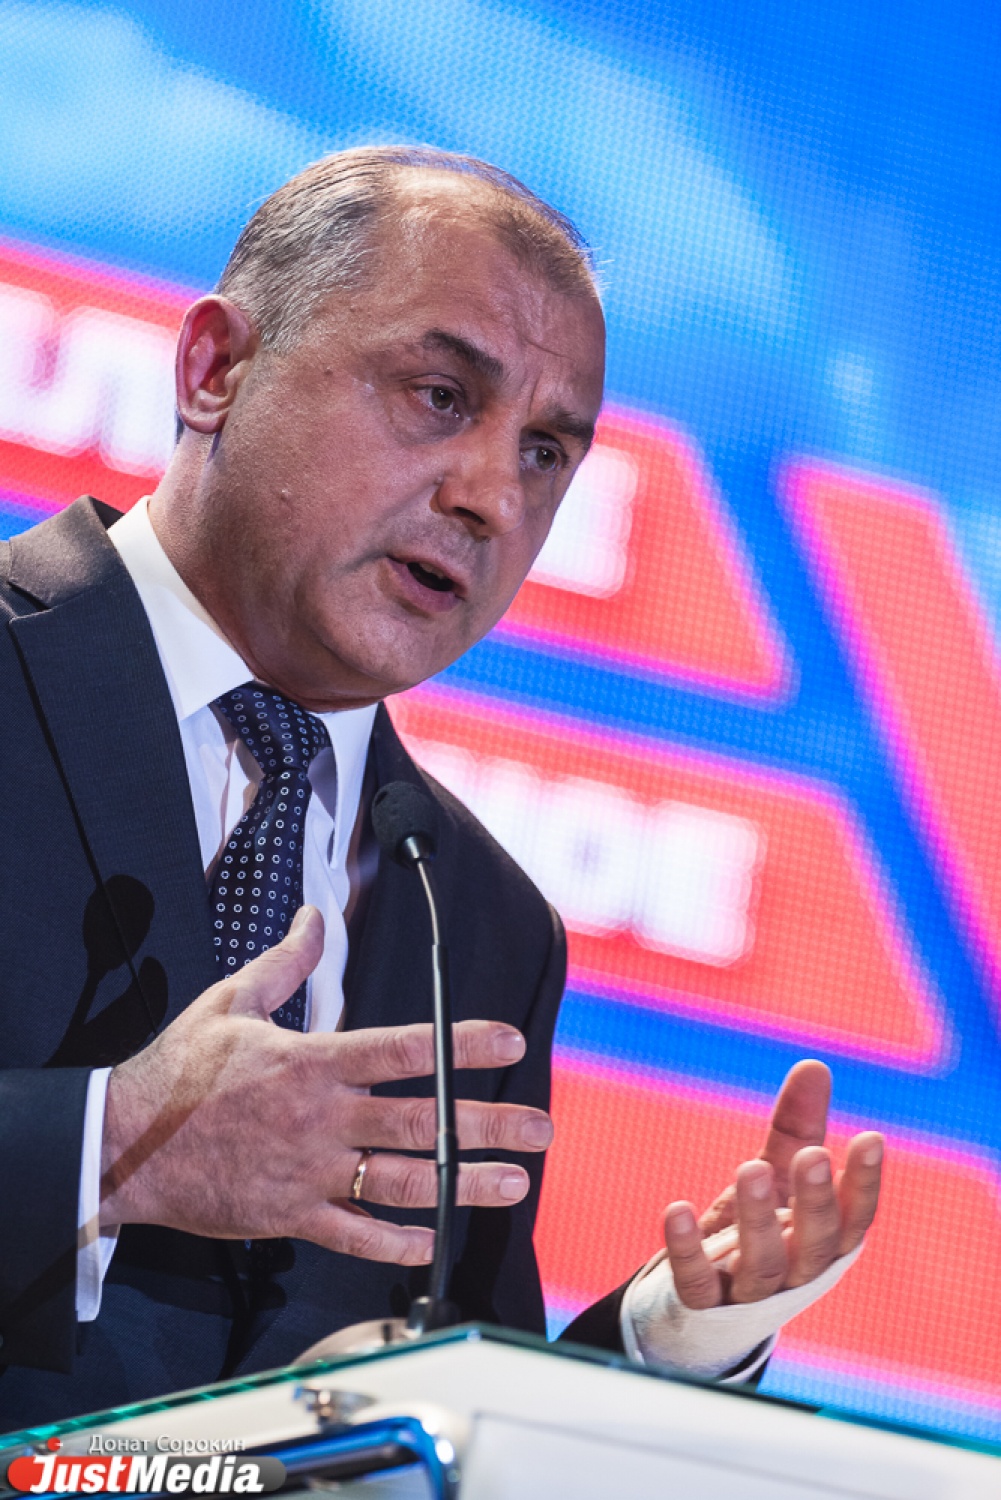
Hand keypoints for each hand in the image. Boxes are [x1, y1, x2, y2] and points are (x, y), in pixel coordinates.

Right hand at [100, 906, 551, 1264]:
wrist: (123, 1145)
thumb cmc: (178, 1072)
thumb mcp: (230, 1001)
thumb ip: (286, 963)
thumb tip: (314, 916)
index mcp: (311, 1063)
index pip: (404, 1049)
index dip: (462, 1044)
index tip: (510, 1041)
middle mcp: (321, 1118)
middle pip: (421, 1120)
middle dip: (488, 1122)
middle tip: (541, 1129)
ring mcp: (309, 1172)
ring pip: (402, 1181)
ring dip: (463, 1183)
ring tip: (514, 1183)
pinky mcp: (290, 1216)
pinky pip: (355, 1233)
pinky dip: (398, 1239)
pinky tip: (437, 1239)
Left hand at [662, 1060, 882, 1307]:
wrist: (715, 1306)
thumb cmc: (763, 1230)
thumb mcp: (779, 1174)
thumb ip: (798, 1127)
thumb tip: (815, 1065)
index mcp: (823, 1242)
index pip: (854, 1217)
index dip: (864, 1182)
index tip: (870, 1137)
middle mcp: (795, 1272)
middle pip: (814, 1243)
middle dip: (815, 1199)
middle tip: (814, 1154)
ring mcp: (751, 1293)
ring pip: (762, 1263)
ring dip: (757, 1217)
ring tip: (750, 1166)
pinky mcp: (705, 1303)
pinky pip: (697, 1282)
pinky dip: (687, 1250)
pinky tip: (676, 1210)